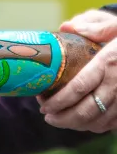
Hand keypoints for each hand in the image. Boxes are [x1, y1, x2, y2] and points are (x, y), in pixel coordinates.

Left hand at [37, 9, 116, 132]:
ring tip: (60, 120)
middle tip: (47, 117)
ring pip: (99, 121)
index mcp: (109, 62)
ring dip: (77, 125)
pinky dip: (95, 126)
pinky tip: (82, 122)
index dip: (59, 101)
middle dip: (63, 118)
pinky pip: (112, 124)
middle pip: (86, 110)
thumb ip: (94, 27)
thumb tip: (65, 27)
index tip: (43, 105)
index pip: (78, 88)